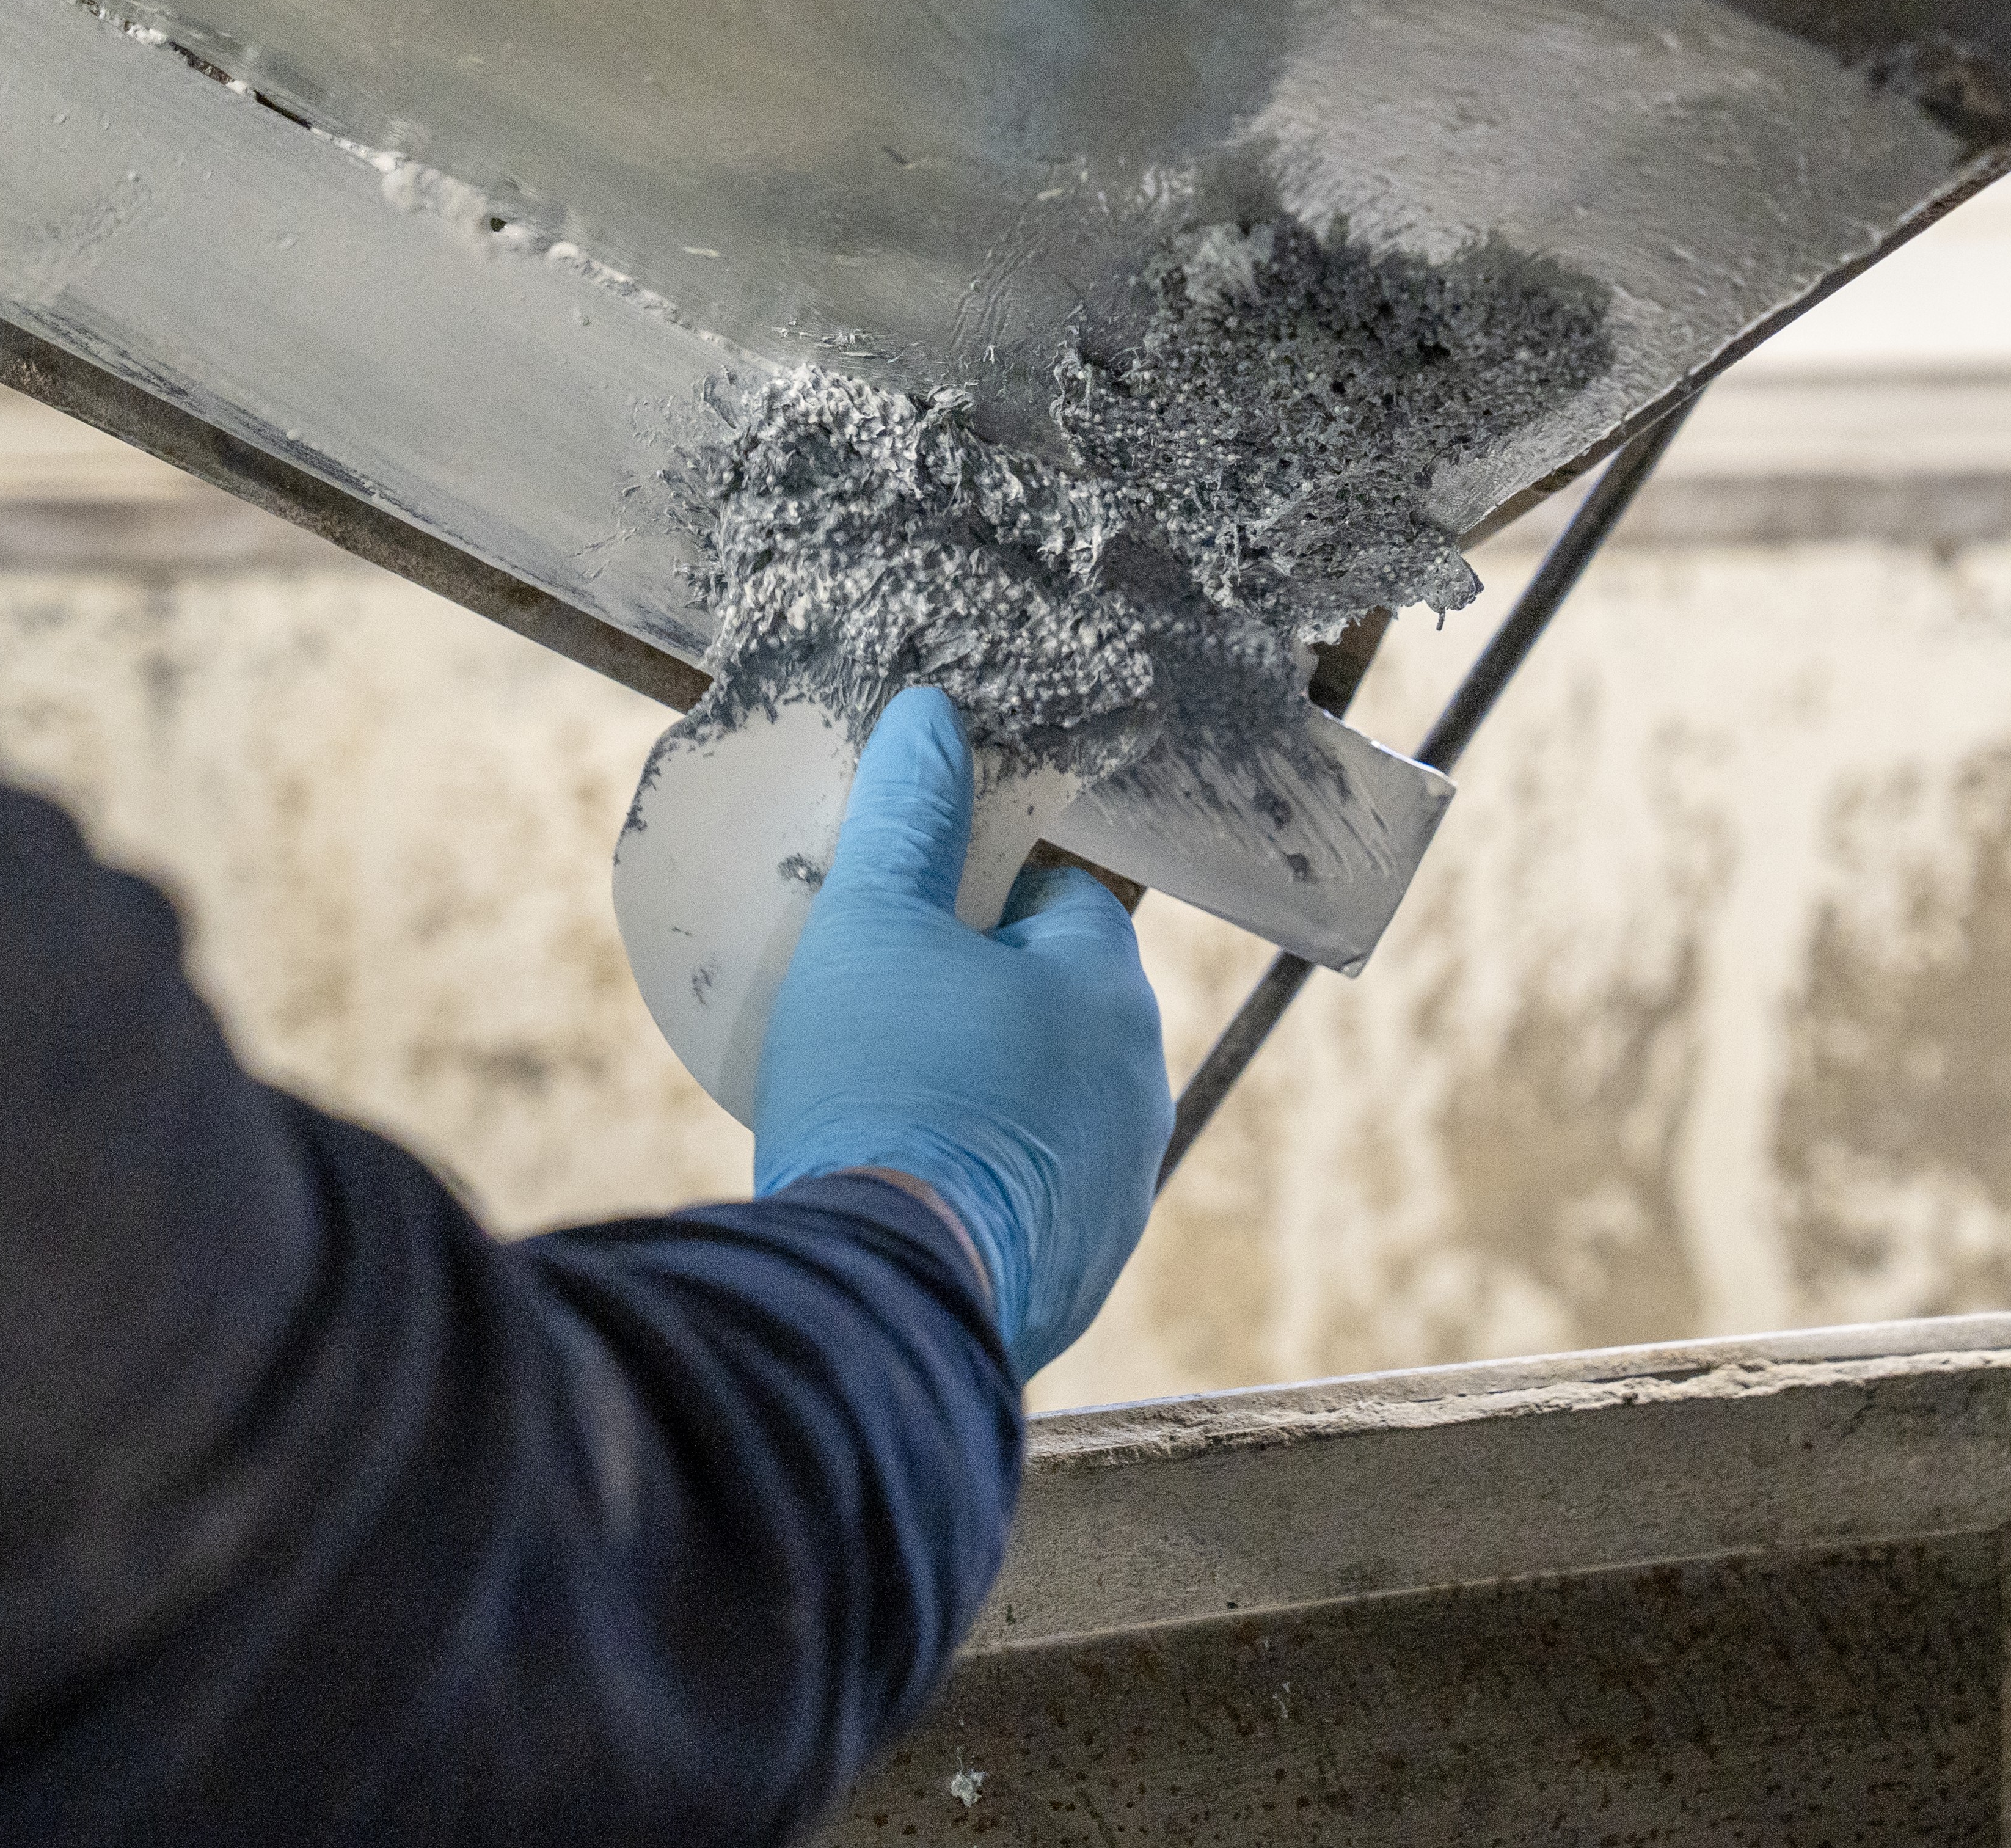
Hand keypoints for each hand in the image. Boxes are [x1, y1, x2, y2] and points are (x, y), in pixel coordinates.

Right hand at [751, 687, 1170, 1376]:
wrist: (884, 1292)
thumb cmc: (884, 1084)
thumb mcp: (870, 924)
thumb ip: (905, 819)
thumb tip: (930, 718)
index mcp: (1109, 994)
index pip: (1067, 905)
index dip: (988, 898)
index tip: (916, 917)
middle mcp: (1140, 1095)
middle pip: (1063, 1011)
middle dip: (988, 1002)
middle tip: (887, 1011)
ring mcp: (1116, 1197)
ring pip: (1052, 1113)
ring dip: (989, 1101)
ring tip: (888, 1106)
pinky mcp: (1078, 1281)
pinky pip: (1031, 1205)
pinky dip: (981, 1189)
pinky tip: (907, 1189)